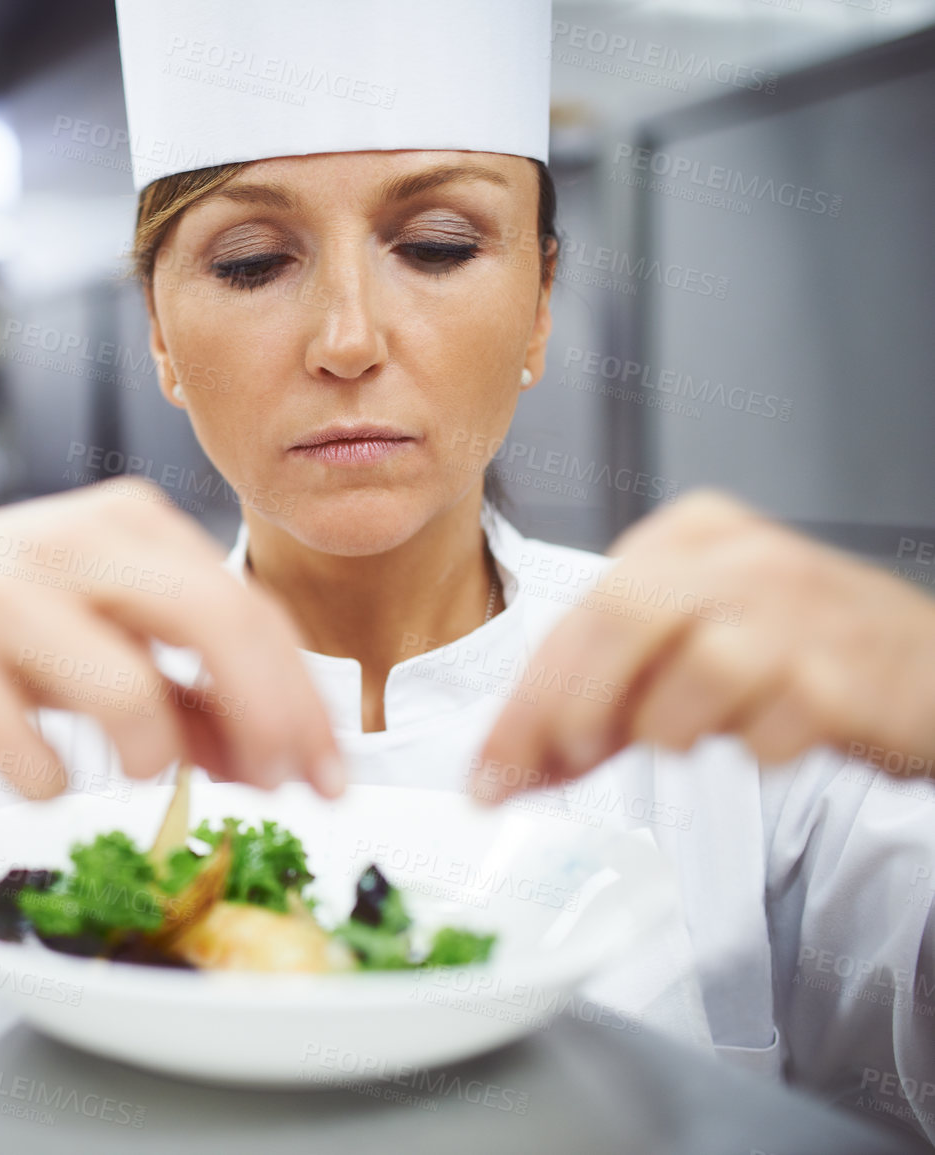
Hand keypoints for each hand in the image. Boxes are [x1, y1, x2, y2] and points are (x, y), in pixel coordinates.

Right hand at [0, 478, 344, 799]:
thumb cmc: (0, 616)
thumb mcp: (102, 638)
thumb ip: (186, 694)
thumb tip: (273, 764)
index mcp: (129, 525)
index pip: (249, 609)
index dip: (303, 700)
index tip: (331, 776)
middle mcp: (74, 544)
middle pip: (212, 619)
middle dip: (268, 716)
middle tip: (284, 791)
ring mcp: (1, 592)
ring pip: (121, 682)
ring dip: (152, 749)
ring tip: (140, 775)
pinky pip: (18, 734)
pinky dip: (46, 776)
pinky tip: (47, 782)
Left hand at [472, 490, 934, 801]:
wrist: (929, 671)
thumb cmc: (799, 656)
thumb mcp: (688, 656)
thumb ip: (599, 707)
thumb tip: (506, 770)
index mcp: (690, 536)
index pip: (579, 613)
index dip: (523, 701)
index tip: (486, 772)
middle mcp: (742, 557)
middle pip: (620, 620)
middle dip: (573, 707)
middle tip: (563, 762)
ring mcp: (801, 608)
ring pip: (692, 673)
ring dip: (668, 729)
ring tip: (690, 735)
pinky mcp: (848, 674)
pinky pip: (767, 729)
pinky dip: (750, 750)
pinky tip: (765, 737)